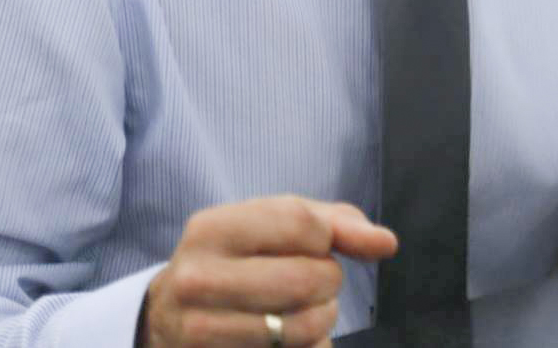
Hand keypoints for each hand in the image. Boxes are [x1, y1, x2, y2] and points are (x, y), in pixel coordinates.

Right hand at [139, 196, 396, 346]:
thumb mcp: (271, 227)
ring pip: (301, 327)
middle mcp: (196, 279)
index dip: (326, 237)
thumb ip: (335, 224)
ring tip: (307, 312)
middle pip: (306, 277)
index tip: (317, 246)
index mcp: (210, 229)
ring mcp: (200, 331)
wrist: (171, 319)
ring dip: (321, 321)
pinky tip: (285, 340)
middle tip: (315, 284)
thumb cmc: (237, 262)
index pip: (300, 223)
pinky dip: (306, 347)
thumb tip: (386, 243)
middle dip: (328, 282)